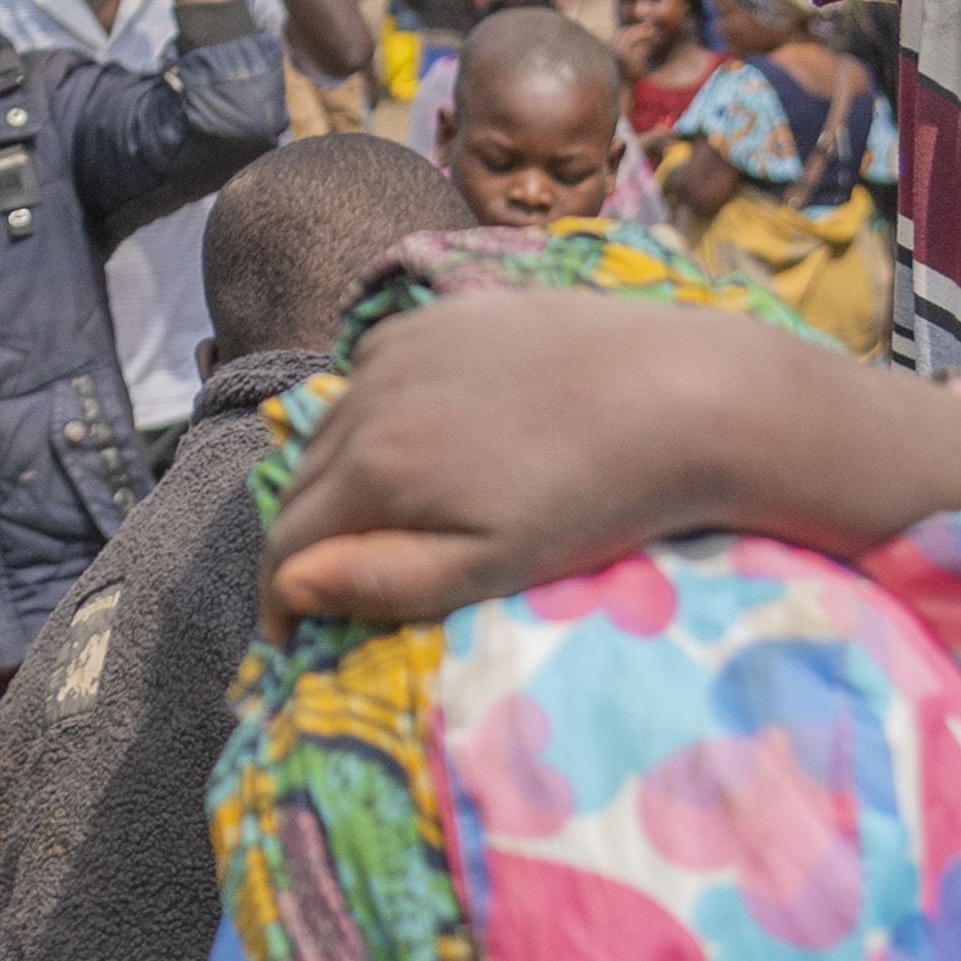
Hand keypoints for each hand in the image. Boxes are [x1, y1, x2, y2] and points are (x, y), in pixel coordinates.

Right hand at [260, 281, 960, 624]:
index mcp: (375, 466)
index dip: (277, 602)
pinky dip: (372, 415)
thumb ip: (384, 580)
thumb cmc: (596, 500)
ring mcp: (400, 346)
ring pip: (330, 425)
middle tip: (330, 590)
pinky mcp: (438, 317)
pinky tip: (416, 440)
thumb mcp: (493, 565)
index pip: (285, 543)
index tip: (290, 644)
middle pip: (299, 484)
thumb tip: (287, 587)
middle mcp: (367, 396)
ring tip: (372, 521)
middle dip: (302, 543)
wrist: (683, 393)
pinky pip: (371, 372)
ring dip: (334, 479)